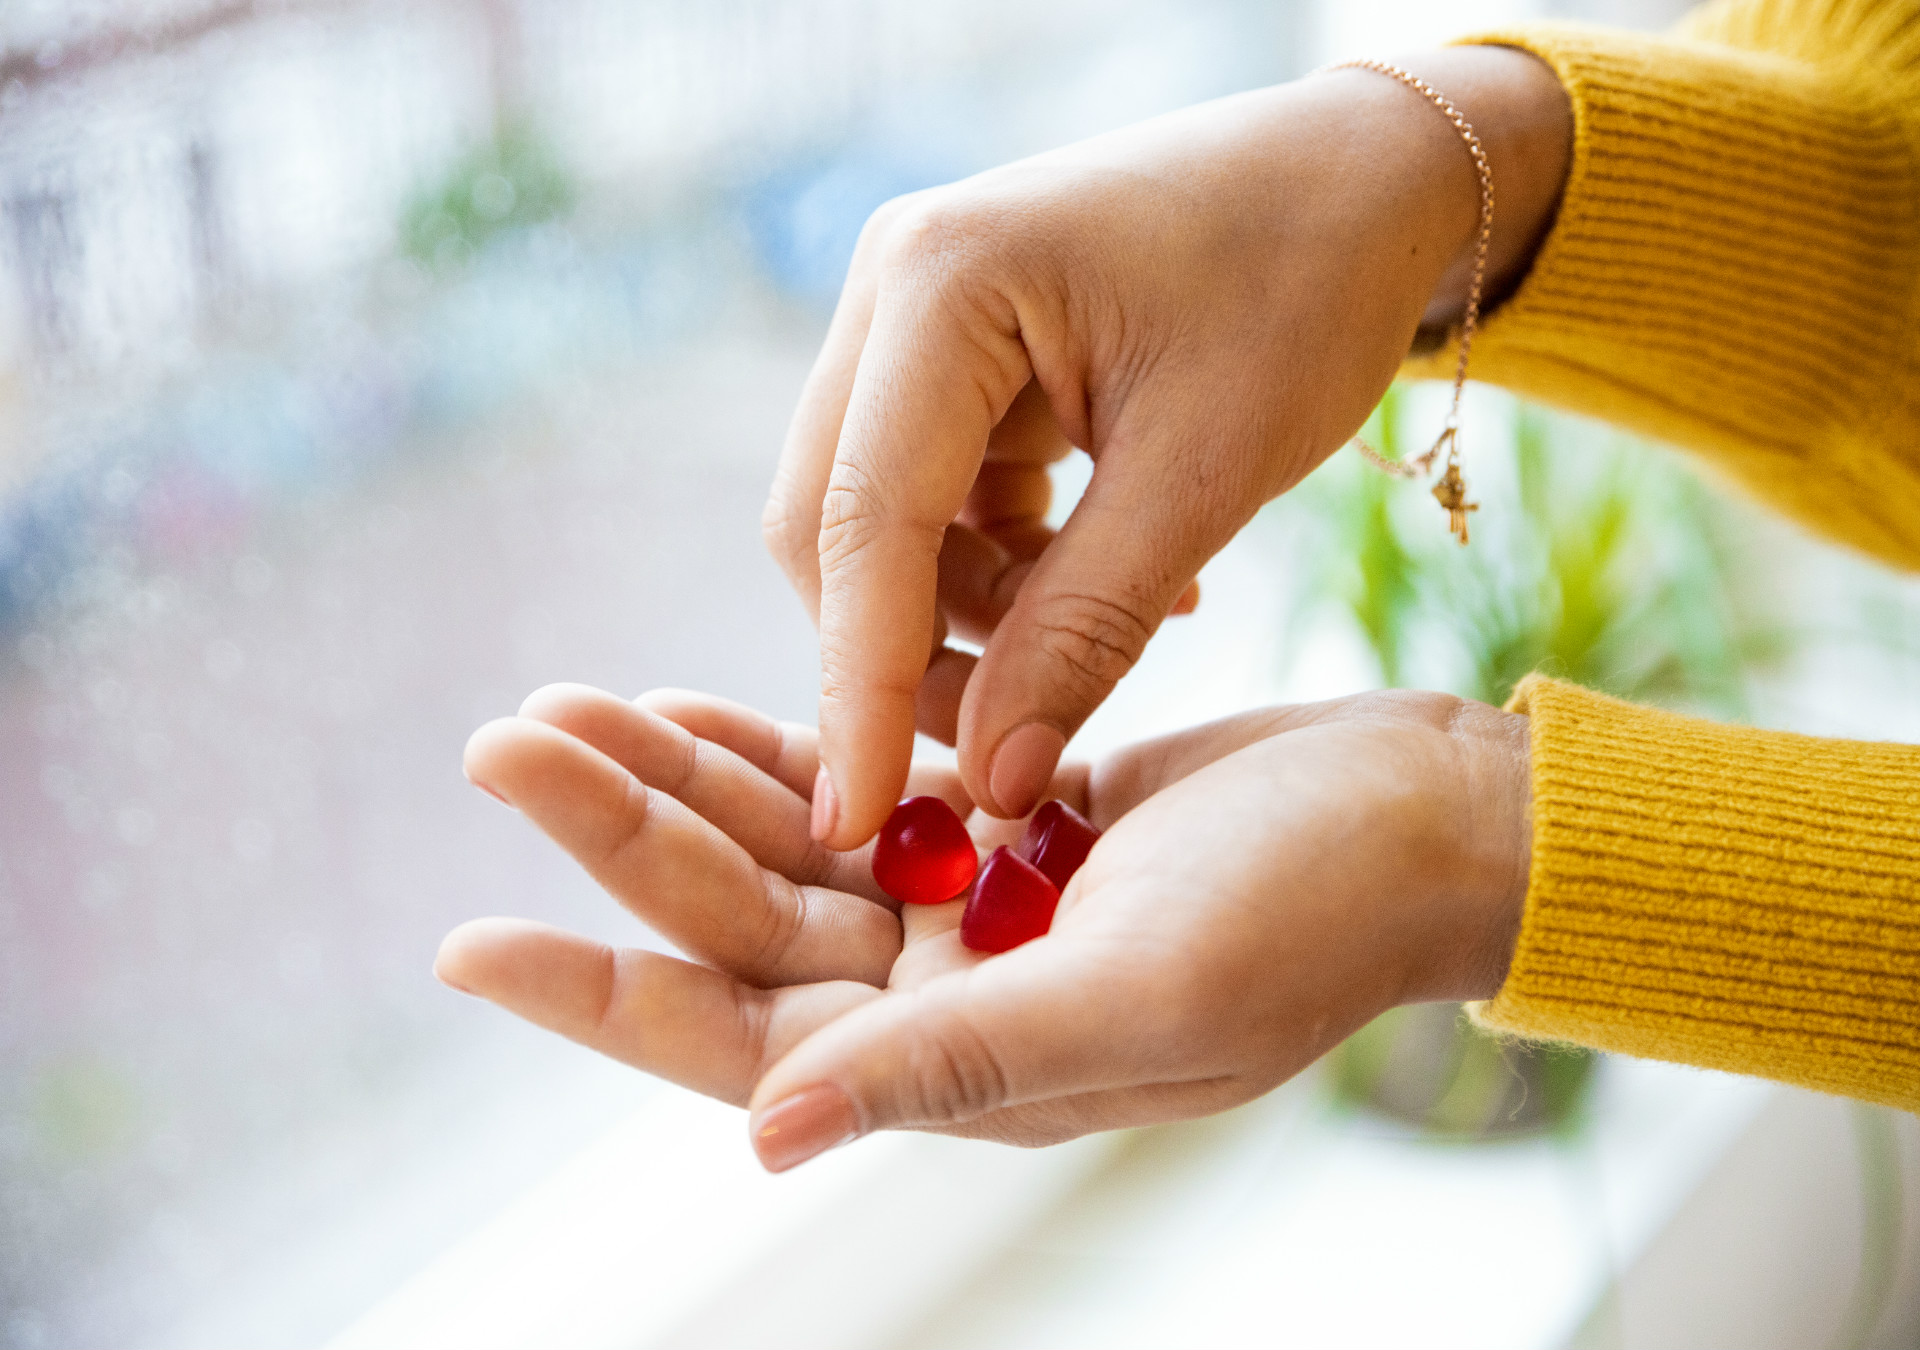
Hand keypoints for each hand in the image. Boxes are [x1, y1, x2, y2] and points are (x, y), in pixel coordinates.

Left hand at [435, 683, 1531, 1170]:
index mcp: (963, 1064)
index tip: (472, 939)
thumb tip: (765, 1137)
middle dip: (619, 835)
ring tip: (568, 707)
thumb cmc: (1319, 910)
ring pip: (783, 843)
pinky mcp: (1002, 824)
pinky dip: (778, 742)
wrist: (1428, 818)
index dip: (602, 994)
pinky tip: (692, 705)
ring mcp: (969, 909)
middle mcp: (946, 996)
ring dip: (680, 778)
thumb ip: (958, 1060)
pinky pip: (855, 786)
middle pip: (738, 921)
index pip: (739, 1044)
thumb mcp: (1148, 988)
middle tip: (505, 741)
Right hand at [764, 45, 1570, 845]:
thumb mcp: (1206, 473)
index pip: (860, 524)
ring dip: (969, 616)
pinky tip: (1111, 582)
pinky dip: (1001, 570)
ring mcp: (914, 318)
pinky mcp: (951, 356)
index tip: (861, 823)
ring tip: (1110, 633)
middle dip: (906, 655)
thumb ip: (1085, 630)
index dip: (856, 688)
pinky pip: (935, 501)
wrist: (1366, 177)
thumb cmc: (1307, 285)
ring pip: (880, 526)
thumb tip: (992, 782)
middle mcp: (894, 287)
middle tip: (1008, 753)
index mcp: (942, 284)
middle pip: (836, 526)